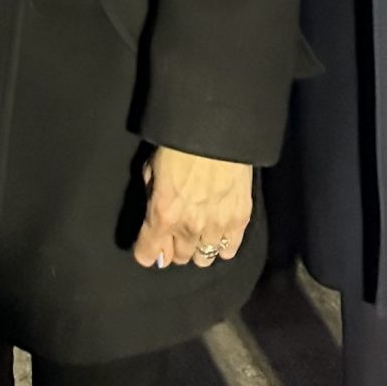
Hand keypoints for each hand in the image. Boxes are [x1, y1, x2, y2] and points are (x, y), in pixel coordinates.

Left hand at [131, 146, 252, 270]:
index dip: (147, 250)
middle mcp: (188, 227)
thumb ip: (152, 196)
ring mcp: (216, 226)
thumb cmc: (179, 142)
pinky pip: (229, 249)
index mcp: (163, 213)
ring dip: (198, 247)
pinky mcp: (239, 219)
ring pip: (203, 258)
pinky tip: (219, 233)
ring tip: (200, 232)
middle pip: (178, 258)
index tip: (151, 244)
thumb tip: (154, 216)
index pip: (147, 254)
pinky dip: (223, 245)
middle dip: (174, 247)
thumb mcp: (152, 167)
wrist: (217, 127)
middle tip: (177, 231)